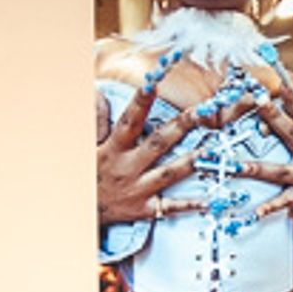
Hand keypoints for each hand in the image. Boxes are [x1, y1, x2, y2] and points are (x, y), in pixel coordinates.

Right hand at [95, 69, 218, 226]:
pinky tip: (211, 200)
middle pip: (159, 142)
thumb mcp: (83, 144)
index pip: (130, 120)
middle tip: (204, 110)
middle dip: (183, 124)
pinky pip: (170, 207)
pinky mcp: (144, 209)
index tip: (154, 81)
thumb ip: (94, 118)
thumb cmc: (85, 173)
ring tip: (215, 150)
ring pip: (170, 173)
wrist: (77, 210)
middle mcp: (128, 167)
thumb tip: (102, 94)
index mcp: (113, 148)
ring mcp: (138, 189)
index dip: (141, 101)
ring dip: (193, 161)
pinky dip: (191, 204)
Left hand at [217, 82, 292, 217]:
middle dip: (275, 118)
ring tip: (236, 166)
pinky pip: (285, 201)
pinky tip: (256, 211)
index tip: (278, 85)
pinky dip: (271, 207)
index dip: (291, 98)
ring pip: (280, 171)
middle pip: (292, 134)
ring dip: (257, 168)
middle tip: (258, 103)